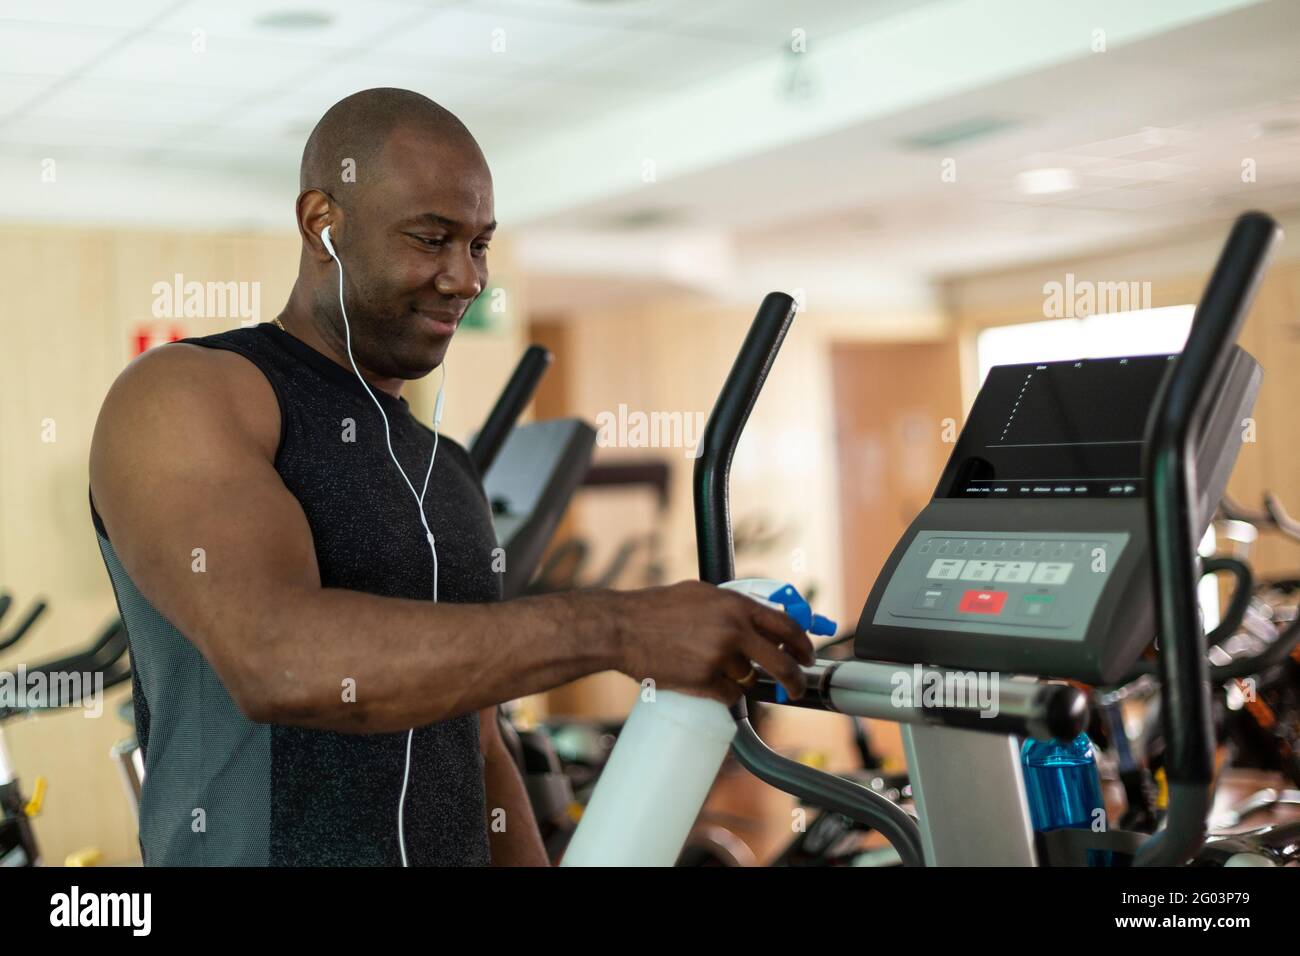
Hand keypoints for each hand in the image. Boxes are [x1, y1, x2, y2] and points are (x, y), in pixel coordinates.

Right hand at [612, 580, 816, 704]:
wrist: (622, 628)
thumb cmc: (655, 608)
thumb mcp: (700, 594)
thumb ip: (732, 607)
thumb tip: (759, 622)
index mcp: (736, 605)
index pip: (786, 625)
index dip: (802, 644)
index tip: (807, 656)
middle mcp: (733, 630)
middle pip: (780, 663)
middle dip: (793, 679)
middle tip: (794, 688)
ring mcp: (719, 657)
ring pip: (748, 680)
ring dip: (740, 680)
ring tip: (714, 669)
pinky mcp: (704, 680)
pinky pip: (728, 695)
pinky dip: (722, 693)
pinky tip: (703, 681)